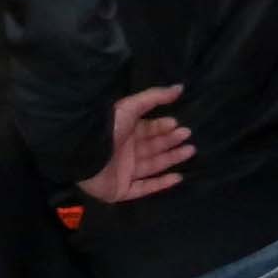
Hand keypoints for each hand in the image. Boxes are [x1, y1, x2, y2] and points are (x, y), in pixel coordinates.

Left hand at [80, 83, 192, 206]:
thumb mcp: (132, 106)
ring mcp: (124, 171)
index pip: (149, 130)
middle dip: (171, 141)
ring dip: (171, 159)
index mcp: (125, 132)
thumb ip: (155, 97)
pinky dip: (161, 183)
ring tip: (190, 151)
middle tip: (188, 136)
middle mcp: (126, 151)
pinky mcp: (121, 190)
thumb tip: (180, 87)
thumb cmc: (109, 128)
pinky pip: (144, 188)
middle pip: (153, 147)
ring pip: (152, 166)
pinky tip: (178, 177)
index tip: (179, 125)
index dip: (163, 127)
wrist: (87, 152)